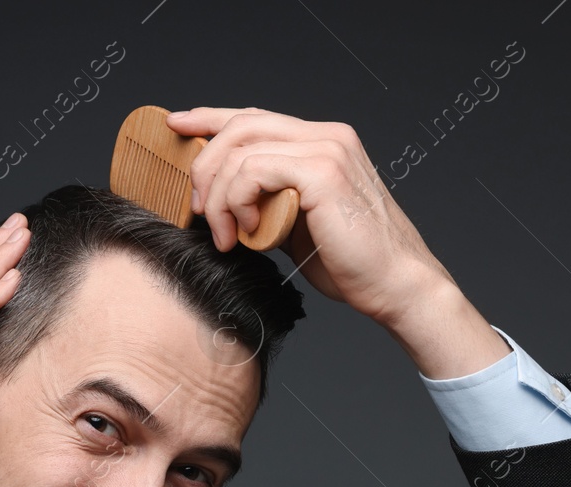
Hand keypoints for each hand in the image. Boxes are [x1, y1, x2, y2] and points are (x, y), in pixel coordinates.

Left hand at [164, 106, 455, 327]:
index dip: (209, 117)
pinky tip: (246, 232)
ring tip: (225, 235)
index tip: (176, 128)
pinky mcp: (323, 172)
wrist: (394, 286)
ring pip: (241, 150)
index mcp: (321, 142)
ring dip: (218, 196)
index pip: (254, 117)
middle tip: (195, 209)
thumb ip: (263, 202)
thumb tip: (220, 203)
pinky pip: (253, 172)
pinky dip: (236, 202)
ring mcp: (327, 150)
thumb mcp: (293, 224)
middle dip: (204, 164)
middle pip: (240, 125)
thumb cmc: (348, 263)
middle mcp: (326, 136)